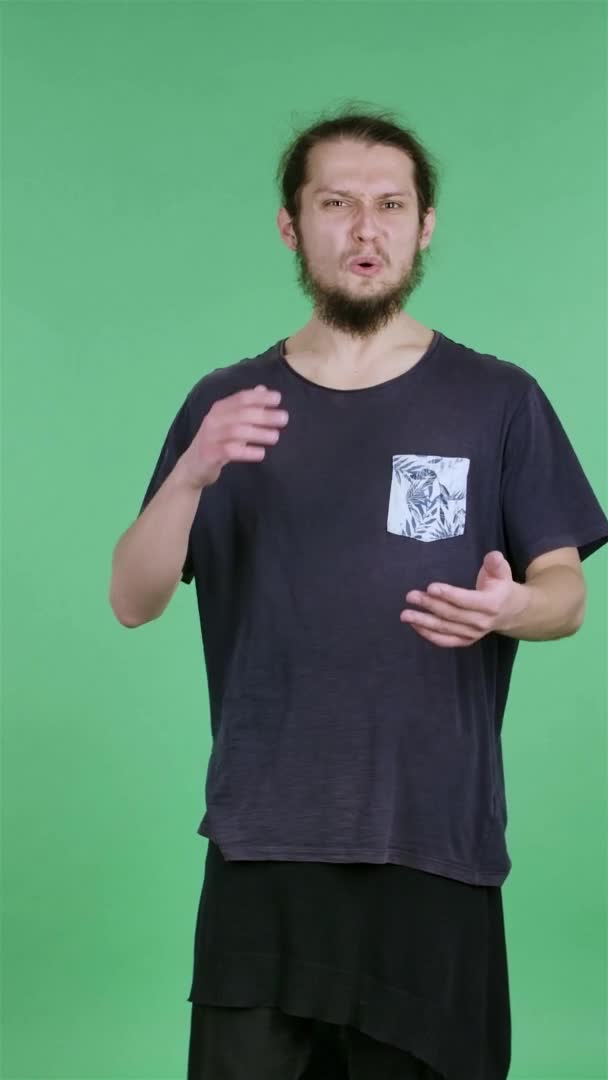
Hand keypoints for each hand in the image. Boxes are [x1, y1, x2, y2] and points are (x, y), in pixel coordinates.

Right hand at [178, 385, 288, 488]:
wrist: (193, 467)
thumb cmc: (216, 442)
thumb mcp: (229, 423)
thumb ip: (246, 407)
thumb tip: (263, 389)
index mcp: (219, 409)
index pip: (241, 398)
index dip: (259, 397)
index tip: (278, 398)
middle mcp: (213, 420)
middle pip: (241, 413)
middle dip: (264, 415)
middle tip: (284, 418)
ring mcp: (210, 437)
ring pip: (236, 431)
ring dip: (258, 433)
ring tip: (276, 436)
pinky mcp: (210, 454)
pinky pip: (230, 451)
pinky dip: (247, 451)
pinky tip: (261, 453)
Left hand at [400, 551, 527, 646]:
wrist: (512, 612)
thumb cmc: (501, 587)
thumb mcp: (503, 571)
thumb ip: (496, 563)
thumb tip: (492, 555)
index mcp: (491, 604)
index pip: (467, 600)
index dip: (449, 595)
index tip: (431, 588)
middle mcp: (482, 622)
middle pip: (451, 614)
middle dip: (429, 605)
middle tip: (411, 596)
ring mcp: (473, 634)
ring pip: (445, 629)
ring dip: (423, 622)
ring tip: (405, 614)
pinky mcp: (466, 640)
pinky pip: (445, 641)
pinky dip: (428, 635)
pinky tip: (414, 625)